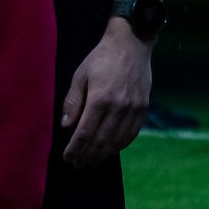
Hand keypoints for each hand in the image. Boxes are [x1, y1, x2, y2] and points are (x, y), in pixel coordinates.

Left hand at [60, 17, 152, 165]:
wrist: (131, 44)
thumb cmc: (101, 58)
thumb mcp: (80, 75)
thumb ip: (73, 101)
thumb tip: (66, 126)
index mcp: (100, 99)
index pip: (85, 132)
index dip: (75, 148)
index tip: (67, 157)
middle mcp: (118, 108)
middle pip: (100, 141)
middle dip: (87, 156)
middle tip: (77, 164)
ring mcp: (133, 110)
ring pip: (116, 142)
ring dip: (102, 155)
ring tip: (91, 161)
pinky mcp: (142, 109)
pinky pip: (131, 135)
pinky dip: (119, 146)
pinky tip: (110, 150)